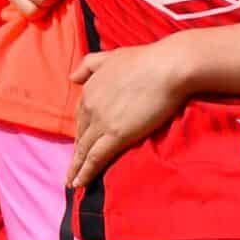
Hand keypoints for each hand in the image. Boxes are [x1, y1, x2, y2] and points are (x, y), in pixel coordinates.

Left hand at [66, 41, 195, 190]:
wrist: (167, 67)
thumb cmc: (146, 59)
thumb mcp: (111, 56)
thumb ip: (89, 65)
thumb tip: (72, 78)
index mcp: (90, 88)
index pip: (81, 116)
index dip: (81, 131)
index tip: (80, 143)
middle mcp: (90, 106)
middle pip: (81, 134)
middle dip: (77, 152)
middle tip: (72, 168)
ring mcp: (101, 122)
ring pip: (84, 150)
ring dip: (76, 168)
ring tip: (71, 182)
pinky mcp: (116, 136)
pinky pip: (95, 158)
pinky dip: (85, 172)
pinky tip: (79, 184)